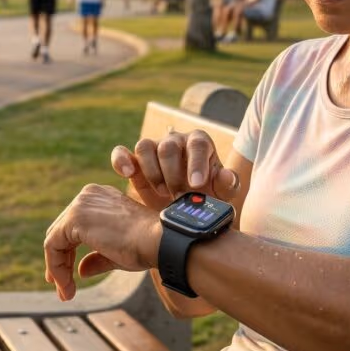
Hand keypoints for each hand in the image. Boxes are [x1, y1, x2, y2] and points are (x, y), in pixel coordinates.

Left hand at [43, 184, 159, 300]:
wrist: (159, 241)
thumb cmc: (146, 246)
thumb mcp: (117, 253)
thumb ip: (97, 258)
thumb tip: (81, 271)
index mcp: (100, 198)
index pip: (73, 226)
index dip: (67, 253)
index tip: (67, 278)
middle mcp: (88, 195)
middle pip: (61, 232)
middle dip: (60, 262)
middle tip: (62, 288)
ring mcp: (80, 204)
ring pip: (55, 240)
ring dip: (58, 269)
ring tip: (67, 292)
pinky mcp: (75, 218)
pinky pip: (53, 246)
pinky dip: (56, 268)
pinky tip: (66, 285)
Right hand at [110, 130, 242, 212]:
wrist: (186, 209)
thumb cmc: (208, 196)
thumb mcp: (222, 194)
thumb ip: (228, 184)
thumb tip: (225, 175)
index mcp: (199, 143)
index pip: (197, 144)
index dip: (196, 163)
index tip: (197, 184)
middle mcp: (175, 141)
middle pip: (168, 146)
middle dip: (173, 174)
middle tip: (179, 196)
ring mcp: (153, 150)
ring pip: (145, 146)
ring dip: (152, 171)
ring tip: (162, 191)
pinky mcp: (134, 162)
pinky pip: (122, 152)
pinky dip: (121, 160)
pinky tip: (128, 174)